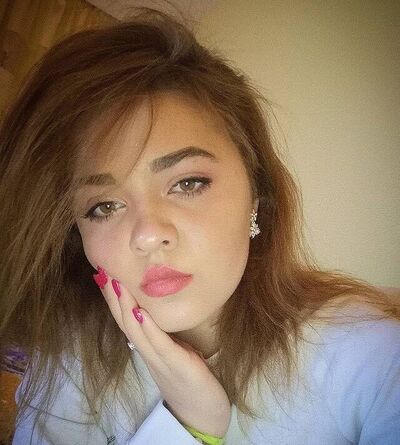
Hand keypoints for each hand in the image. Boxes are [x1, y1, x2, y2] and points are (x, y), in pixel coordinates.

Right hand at [95, 268, 230, 437]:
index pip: (126, 320)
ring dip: (125, 307)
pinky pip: (161, 346)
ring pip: (137, 332)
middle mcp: (149, 354)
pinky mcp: (179, 366)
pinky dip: (149, 329)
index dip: (114, 299)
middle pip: (126, 323)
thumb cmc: (190, 378)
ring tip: (116, 284)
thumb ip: (162, 335)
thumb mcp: (173, 351)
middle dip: (113, 297)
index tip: (105, 275)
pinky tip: (141, 313)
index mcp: (148, 349)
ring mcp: (161, 361)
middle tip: (103, 271)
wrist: (203, 413)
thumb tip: (152, 312)